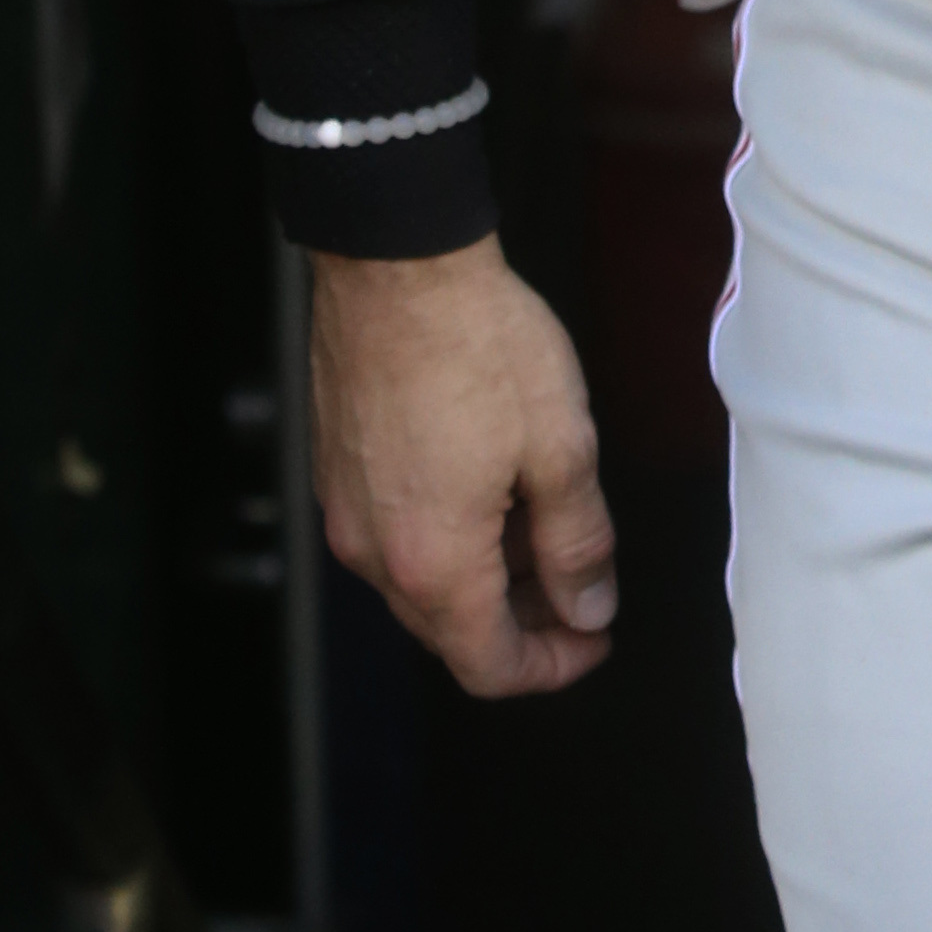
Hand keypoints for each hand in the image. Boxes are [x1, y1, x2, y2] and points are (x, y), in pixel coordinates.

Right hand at [308, 238, 617, 697]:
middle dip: (522, 624)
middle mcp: (374, 552)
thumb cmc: (477, 342)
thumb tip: (588, 605)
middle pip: (450, 633)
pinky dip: (447, 538)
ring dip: (485, 579)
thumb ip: (578, 542)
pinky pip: (393, 535)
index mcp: (434, 561)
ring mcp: (346, 511)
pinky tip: (491, 488)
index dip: (552, 667)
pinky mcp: (336, 470)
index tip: (595, 638)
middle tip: (580, 584)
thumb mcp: (561, 445)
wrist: (396, 264)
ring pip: (421, 584)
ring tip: (543, 525)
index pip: (489, 666)